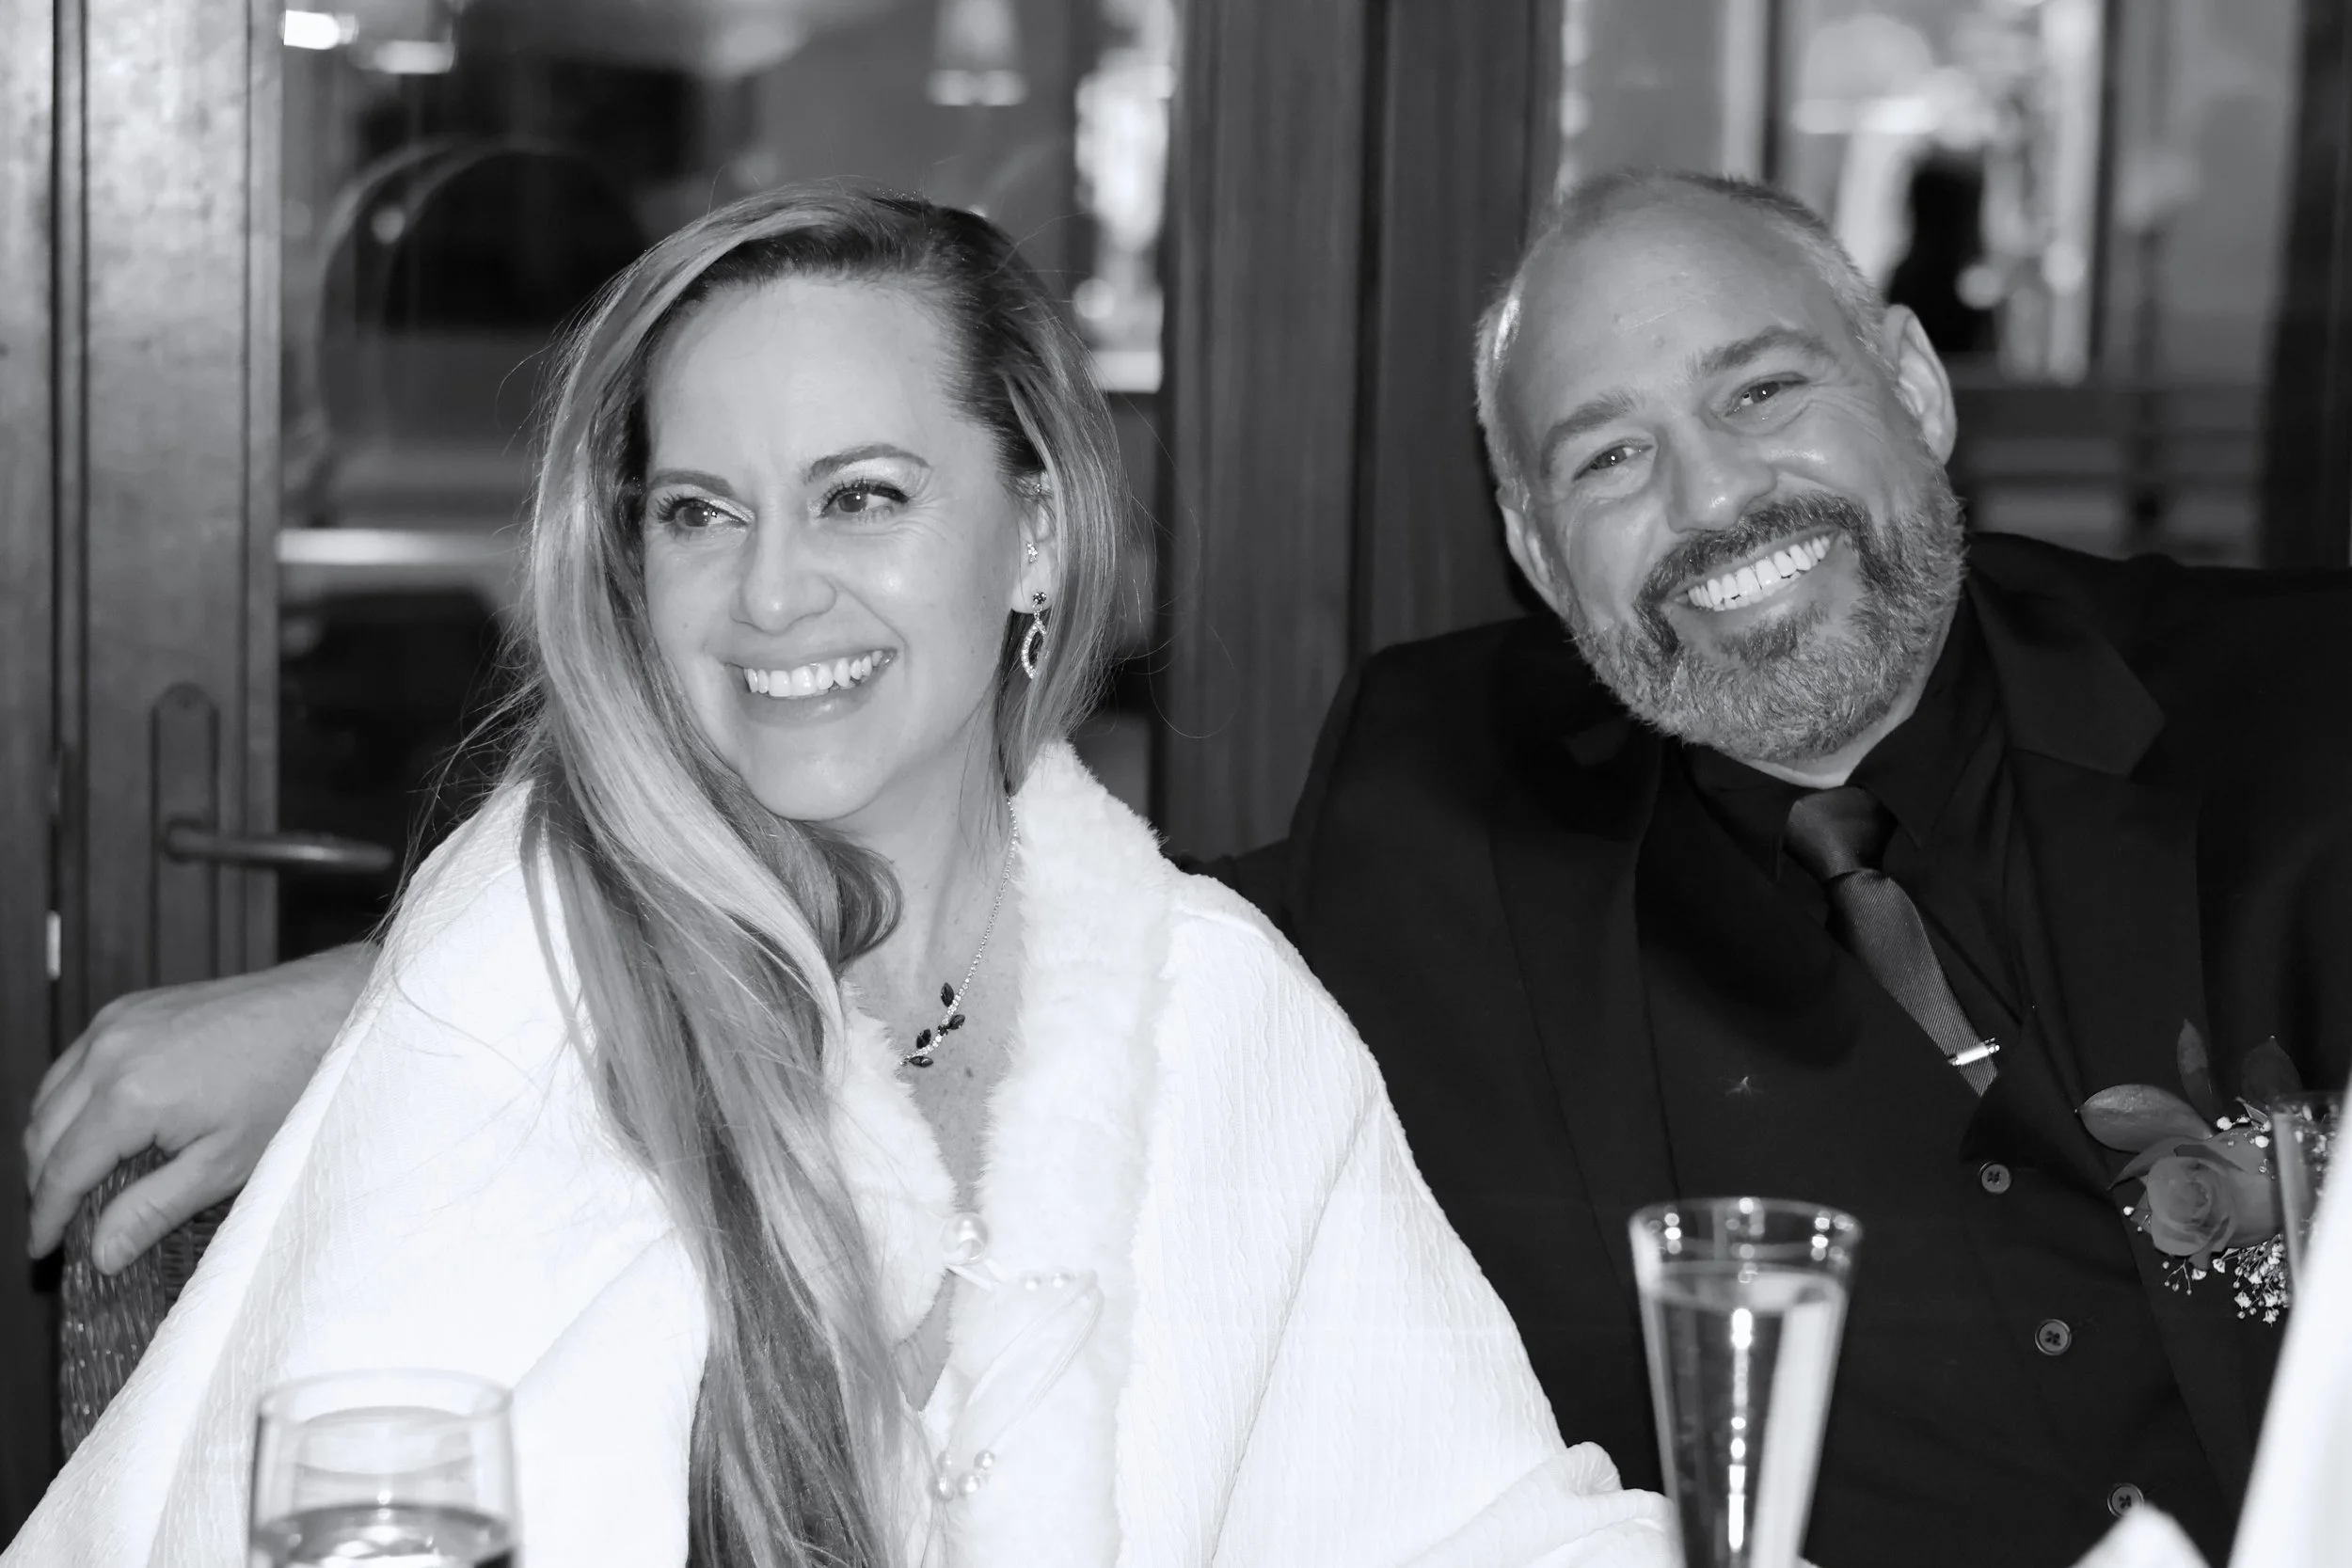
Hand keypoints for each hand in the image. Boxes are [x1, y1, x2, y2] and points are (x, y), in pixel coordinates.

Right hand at [24, 941, 375, 1270]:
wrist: (324, 1012)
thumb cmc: (289, 1082)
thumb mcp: (225, 1164)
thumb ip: (154, 1209)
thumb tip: (102, 1252)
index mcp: (128, 1097)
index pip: (60, 1171)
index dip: (46, 1216)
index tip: (41, 1247)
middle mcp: (109, 1053)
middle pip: (42, 1133)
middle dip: (44, 1182)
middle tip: (61, 1221)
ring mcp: (116, 1024)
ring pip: (50, 1096)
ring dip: (52, 1141)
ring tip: (76, 1182)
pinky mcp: (130, 1008)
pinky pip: (75, 1062)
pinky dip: (71, 1099)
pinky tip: (97, 1126)